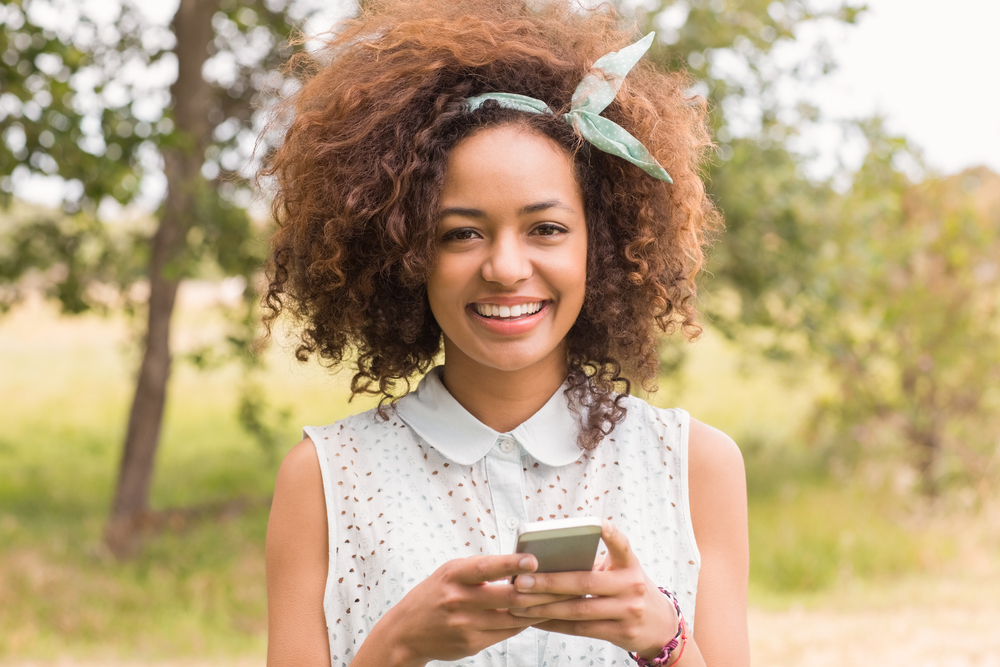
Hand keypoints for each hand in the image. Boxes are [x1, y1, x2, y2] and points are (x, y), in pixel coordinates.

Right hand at [365, 553, 572, 666]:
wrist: (406, 631)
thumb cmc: (435, 593)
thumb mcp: (451, 573)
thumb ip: (480, 570)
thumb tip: (522, 566)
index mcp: (454, 574)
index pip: (486, 567)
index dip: (511, 564)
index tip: (534, 559)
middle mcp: (459, 599)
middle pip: (507, 596)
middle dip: (539, 590)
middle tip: (566, 583)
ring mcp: (465, 624)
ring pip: (512, 617)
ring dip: (538, 608)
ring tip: (562, 599)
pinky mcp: (472, 643)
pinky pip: (506, 632)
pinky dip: (523, 622)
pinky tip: (539, 615)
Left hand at [508, 520, 679, 658]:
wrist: (660, 626)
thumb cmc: (628, 590)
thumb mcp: (622, 572)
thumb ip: (595, 565)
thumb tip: (546, 563)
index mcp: (629, 564)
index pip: (622, 544)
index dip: (610, 534)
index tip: (597, 523)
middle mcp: (631, 586)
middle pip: (585, 582)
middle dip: (550, 582)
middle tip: (522, 581)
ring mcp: (628, 611)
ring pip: (579, 609)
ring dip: (545, 607)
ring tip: (520, 604)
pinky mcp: (621, 633)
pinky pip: (581, 629)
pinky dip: (555, 624)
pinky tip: (536, 620)